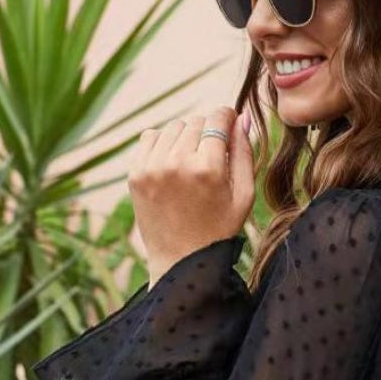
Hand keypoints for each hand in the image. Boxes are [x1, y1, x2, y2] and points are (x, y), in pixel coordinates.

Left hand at [129, 106, 255, 285]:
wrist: (180, 261)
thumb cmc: (219, 230)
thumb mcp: (243, 196)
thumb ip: (245, 154)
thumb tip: (242, 118)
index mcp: (208, 169)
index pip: (218, 119)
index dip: (227, 117)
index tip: (229, 123)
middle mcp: (177, 163)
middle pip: (196, 121)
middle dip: (207, 131)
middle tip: (212, 154)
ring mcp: (152, 168)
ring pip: (173, 127)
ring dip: (185, 137)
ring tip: (192, 161)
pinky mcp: (135, 174)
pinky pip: (150, 137)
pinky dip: (163, 143)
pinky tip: (173, 163)